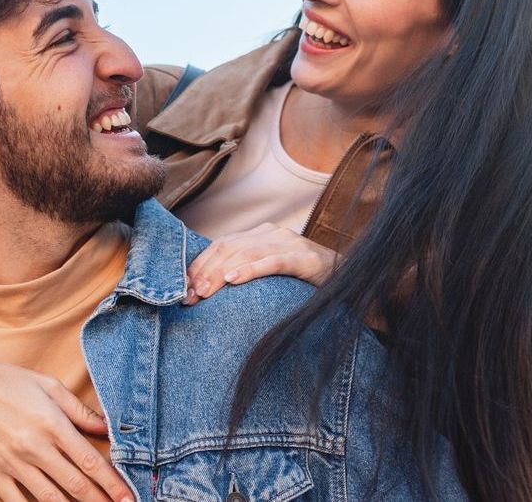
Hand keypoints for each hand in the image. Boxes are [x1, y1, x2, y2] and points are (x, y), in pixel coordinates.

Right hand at [0, 324, 134, 501]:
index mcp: (52, 425)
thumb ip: (80, 411)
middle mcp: (34, 447)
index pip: (90, 462)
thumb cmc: (7, 381)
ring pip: (49, 498)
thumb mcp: (49, 386)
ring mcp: (11, 463)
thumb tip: (108, 428)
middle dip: (100, 501)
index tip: (127, 497)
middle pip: (75, 485)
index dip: (112, 484)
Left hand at [183, 223, 337, 304]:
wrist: (347, 281)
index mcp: (262, 235)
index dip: (199, 266)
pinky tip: (232, 280)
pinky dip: (250, 270)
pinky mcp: (304, 259)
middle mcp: (273, 234)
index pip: (221, 245)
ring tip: (204, 292)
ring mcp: (290, 243)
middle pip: (228, 248)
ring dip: (219, 274)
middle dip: (204, 272)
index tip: (184, 290)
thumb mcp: (271, 276)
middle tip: (189, 297)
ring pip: (245, 253)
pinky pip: (272, 262)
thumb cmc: (305, 283)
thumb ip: (247, 273)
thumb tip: (209, 290)